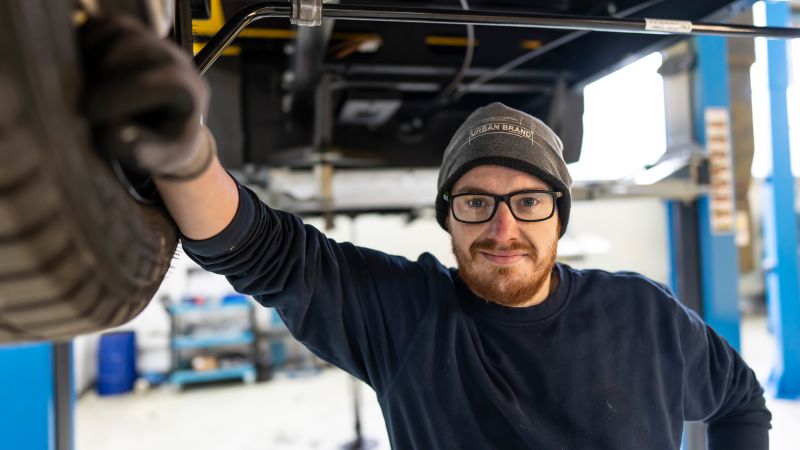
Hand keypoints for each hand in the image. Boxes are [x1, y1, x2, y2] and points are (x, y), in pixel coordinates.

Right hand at [80, 15, 214, 179]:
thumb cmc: (163, 145)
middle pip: (135, 48)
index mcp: (188, 90)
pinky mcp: (132, 35)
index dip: (121, 96)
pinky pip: (103, 26)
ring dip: (92, 57)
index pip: (159, 81)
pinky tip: (83, 72)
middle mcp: (174, 60)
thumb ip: (139, 150)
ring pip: (119, 31)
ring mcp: (153, 43)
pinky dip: (86, 43)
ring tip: (84, 87)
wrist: (167, 129)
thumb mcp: (157, 159)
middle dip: (104, 75)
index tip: (91, 114)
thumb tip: (114, 133)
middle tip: (86, 104)